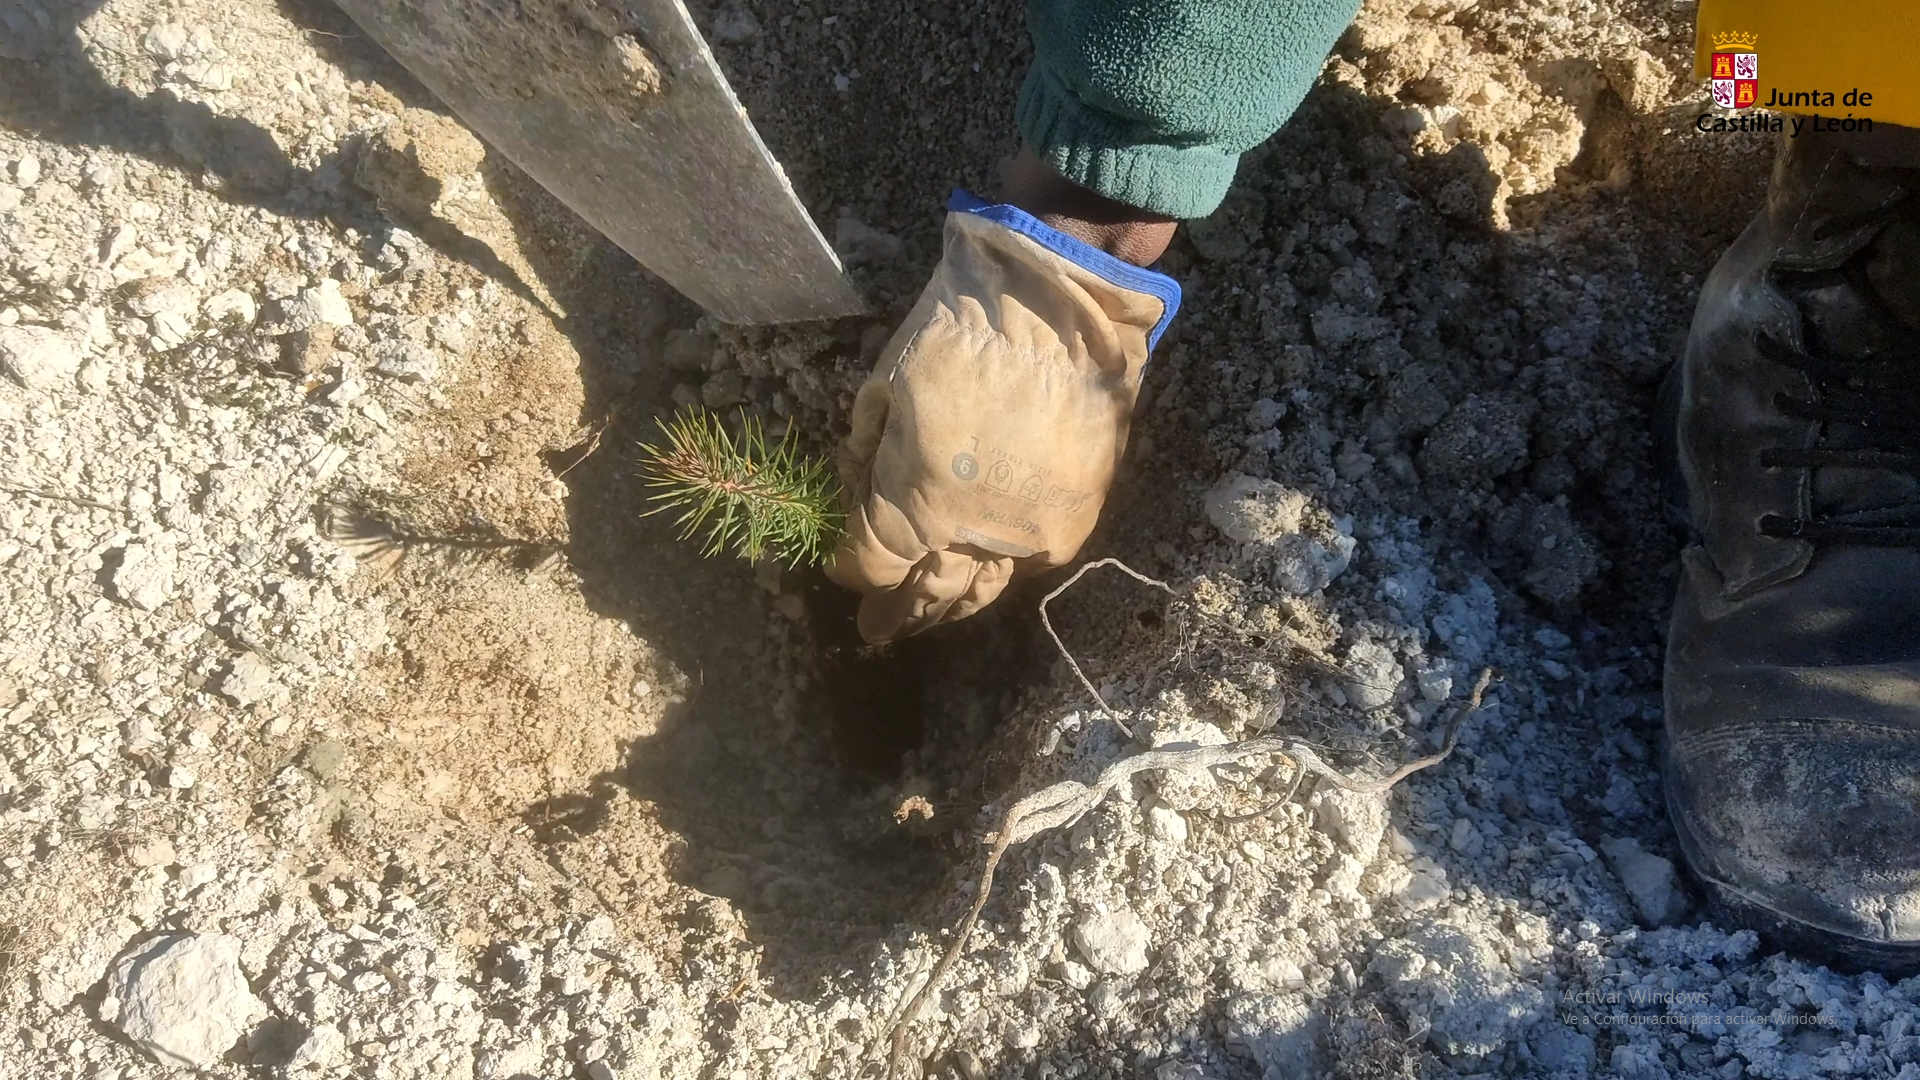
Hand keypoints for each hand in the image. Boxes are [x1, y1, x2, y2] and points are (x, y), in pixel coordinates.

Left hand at [825, 175, 1179, 642]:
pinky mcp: (1075, 517)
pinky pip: (1032, 560)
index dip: (850, 573)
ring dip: (950, 605)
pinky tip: (988, 567)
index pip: (871, 565)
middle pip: (927, 596)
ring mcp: (1030, 532)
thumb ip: (864, 456)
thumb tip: (856, 497)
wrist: (1062, 301)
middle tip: (878, 630)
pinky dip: (1005, 567)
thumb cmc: (959, 329)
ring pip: (983, 589)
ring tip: (927, 615)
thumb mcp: (884, 385)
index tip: (841, 569)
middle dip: (898, 614)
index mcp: (916, 500)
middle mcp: (974, 534)